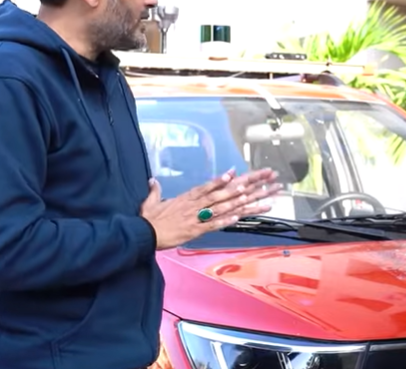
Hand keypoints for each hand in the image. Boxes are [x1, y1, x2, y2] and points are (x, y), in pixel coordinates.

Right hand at [141, 168, 282, 249]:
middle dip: (248, 186)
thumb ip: (155, 190)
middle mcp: (196, 204)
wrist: (140, 234)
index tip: (240, 172)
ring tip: (262, 198)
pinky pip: (212, 224)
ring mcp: (196, 216)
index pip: (211, 185)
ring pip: (224, 207)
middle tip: (265, 181)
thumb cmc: (148, 219)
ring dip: (244, 203)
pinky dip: (224, 221)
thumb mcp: (150, 202)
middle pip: (225, 193)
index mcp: (188, 197)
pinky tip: (238, 217)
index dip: (226, 179)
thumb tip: (153, 181)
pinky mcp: (194, 231)